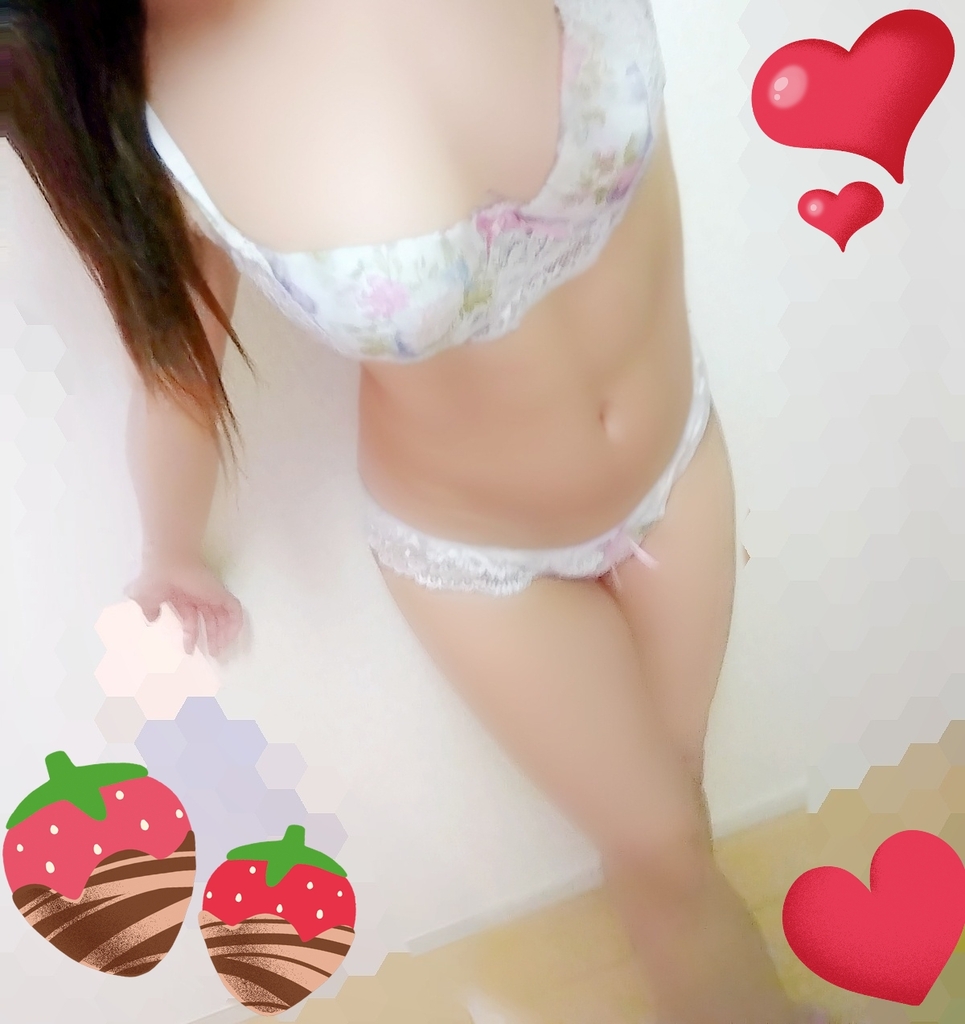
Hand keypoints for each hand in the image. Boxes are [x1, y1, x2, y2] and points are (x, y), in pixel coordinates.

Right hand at [124, 555, 243, 657]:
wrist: (166, 564)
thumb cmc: (154, 580)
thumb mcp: (144, 600)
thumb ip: (149, 611)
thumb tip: (152, 620)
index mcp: (183, 599)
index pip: (191, 620)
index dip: (191, 636)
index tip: (189, 651)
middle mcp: (199, 597)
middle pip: (210, 620)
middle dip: (212, 637)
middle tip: (213, 654)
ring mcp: (211, 595)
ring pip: (223, 617)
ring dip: (223, 635)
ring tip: (220, 650)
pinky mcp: (221, 594)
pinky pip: (234, 611)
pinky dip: (234, 625)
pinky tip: (229, 638)